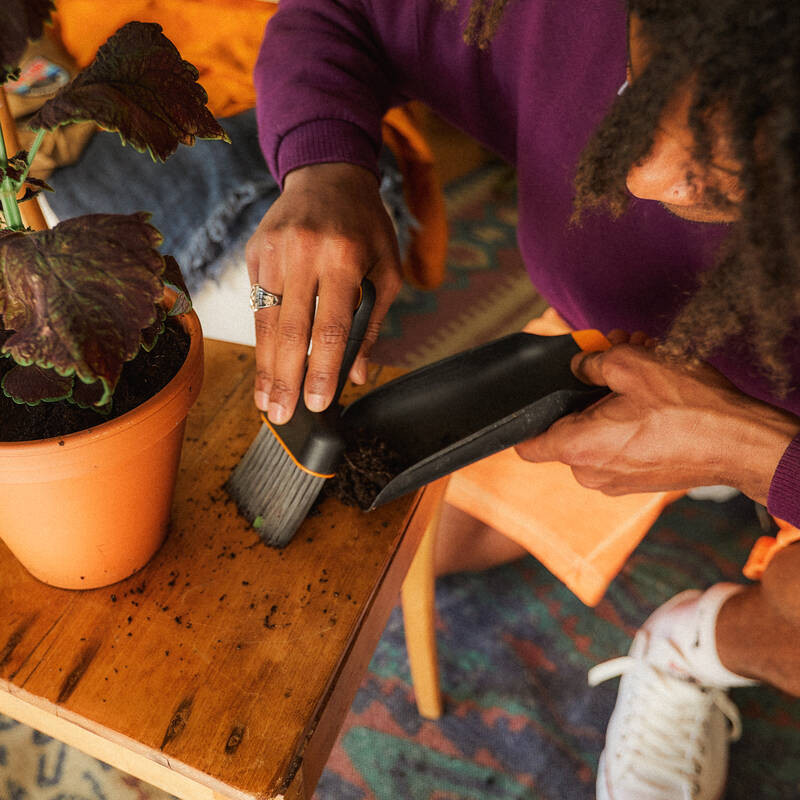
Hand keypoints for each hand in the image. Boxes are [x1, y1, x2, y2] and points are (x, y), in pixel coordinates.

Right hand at [245, 162, 402, 423]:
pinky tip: (262, 368)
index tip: (319, 404)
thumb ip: (370, 323)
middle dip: (286, 379)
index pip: (330, 327)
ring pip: (265, 320)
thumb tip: (354, 374)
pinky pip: (257, 303)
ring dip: (265, 367)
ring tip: (267, 403)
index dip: (322, 370)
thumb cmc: (366, 227)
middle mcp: (304, 252)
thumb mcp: (386, 270)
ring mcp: (274, 250)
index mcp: (345, 257)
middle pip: (290, 330)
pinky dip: (260, 340)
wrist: (328, 173)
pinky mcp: (255, 251)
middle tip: (282, 416)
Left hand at [516, 340, 799, 503]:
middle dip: (586, 391)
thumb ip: (591, 362)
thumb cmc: (688, 408)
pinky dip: (626, 420)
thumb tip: (579, 365)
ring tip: (640, 368)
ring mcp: (615, 481)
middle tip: (610, 358)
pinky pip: (618, 446)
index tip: (537, 399)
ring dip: (611, 401)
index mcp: (577, 448)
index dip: (526, 419)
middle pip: (568, 427)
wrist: (742, 443)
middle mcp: (590, 473)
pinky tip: (652, 393)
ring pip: (596, 433)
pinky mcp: (638, 480)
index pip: (525, 445)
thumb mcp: (631, 364)